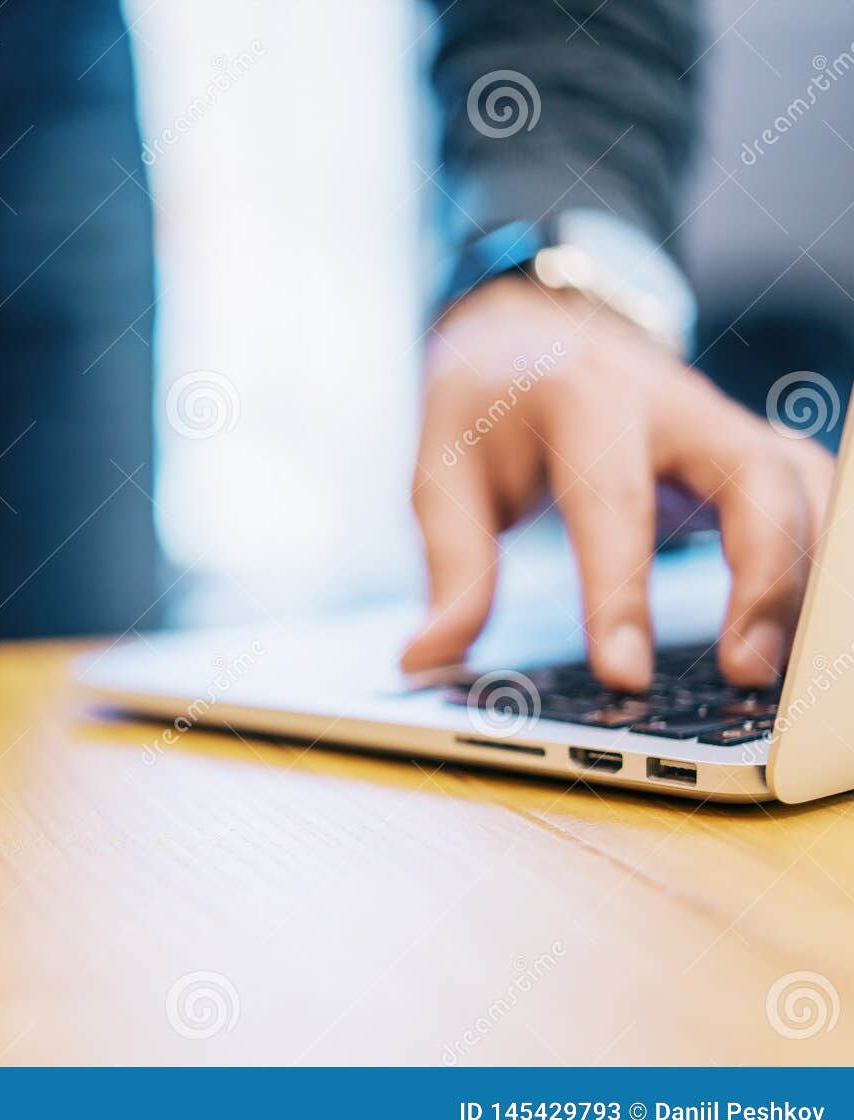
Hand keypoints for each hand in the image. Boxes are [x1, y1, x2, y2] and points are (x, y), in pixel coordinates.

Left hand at [402, 277, 834, 690]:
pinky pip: (809, 492)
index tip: (623, 676)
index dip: (621, 595)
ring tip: (773, 667)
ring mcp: (720, 421)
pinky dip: (820, 553)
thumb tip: (425, 657)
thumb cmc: (488, 404)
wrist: (533, 324)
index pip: (612, 503)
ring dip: (804, 574)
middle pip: (750, 478)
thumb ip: (449, 566)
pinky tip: (803, 623)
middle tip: (741, 674)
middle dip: (762, 578)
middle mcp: (670, 402)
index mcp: (582, 398)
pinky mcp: (747, 446)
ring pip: (799, 484)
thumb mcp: (442, 470)